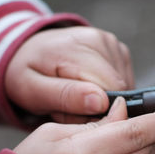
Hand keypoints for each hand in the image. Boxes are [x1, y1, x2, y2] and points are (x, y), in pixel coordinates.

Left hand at [5, 26, 133, 123]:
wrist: (28, 52)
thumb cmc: (28, 74)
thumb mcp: (32, 91)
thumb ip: (65, 96)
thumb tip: (101, 102)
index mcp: (74, 48)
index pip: (106, 92)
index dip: (93, 112)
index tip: (69, 113)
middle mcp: (99, 41)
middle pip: (118, 90)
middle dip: (98, 107)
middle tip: (70, 106)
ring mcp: (112, 43)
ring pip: (124, 88)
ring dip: (104, 100)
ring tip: (77, 95)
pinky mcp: (119, 50)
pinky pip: (125, 81)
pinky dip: (109, 91)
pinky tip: (89, 87)